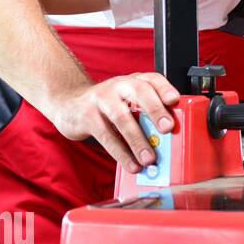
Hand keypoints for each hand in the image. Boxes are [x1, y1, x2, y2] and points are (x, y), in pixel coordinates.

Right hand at [45, 73, 180, 173]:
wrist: (69, 103)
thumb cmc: (108, 105)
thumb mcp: (128, 101)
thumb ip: (147, 113)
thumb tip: (170, 140)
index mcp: (134, 81)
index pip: (153, 79)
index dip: (165, 88)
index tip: (174, 100)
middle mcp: (119, 85)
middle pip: (140, 92)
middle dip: (156, 110)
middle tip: (167, 128)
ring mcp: (101, 99)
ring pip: (122, 118)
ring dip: (138, 140)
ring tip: (149, 158)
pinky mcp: (87, 116)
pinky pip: (106, 136)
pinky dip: (121, 153)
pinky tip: (131, 164)